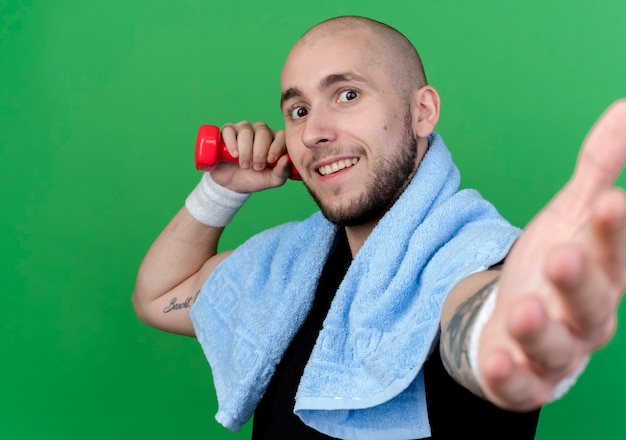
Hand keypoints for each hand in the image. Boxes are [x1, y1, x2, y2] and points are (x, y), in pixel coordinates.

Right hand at [211, 121, 290, 192]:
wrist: (232, 184)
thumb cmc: (254, 178)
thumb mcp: (272, 180)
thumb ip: (282, 171)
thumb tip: (286, 159)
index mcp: (275, 140)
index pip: (281, 136)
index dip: (276, 147)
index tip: (270, 161)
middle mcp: (261, 130)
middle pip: (263, 133)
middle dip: (259, 152)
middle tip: (255, 167)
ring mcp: (244, 128)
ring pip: (246, 132)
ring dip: (245, 151)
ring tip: (244, 165)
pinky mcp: (228, 131)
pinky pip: (230, 130)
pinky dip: (231, 143)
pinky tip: (234, 154)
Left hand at [479, 100, 625, 409]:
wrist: (520, 322)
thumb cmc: (553, 268)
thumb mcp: (570, 215)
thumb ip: (597, 169)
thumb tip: (625, 108)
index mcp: (600, 272)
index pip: (612, 250)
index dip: (613, 230)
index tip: (612, 201)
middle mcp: (585, 315)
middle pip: (590, 302)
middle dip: (579, 281)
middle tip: (561, 255)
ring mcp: (554, 351)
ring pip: (554, 346)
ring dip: (538, 330)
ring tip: (521, 310)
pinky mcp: (524, 379)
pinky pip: (519, 384)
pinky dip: (508, 376)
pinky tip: (495, 361)